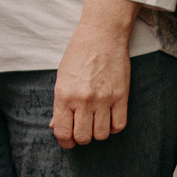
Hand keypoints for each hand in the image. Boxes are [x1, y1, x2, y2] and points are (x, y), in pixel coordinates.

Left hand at [52, 0, 136, 146]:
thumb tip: (55, 126)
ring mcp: (103, 99)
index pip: (63, 132)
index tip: (68, 140)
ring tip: (96, 120)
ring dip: (98, 132)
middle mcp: (82, 99)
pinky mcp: (121, 96)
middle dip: (81, 137)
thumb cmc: (78, 54)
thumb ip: (59, 104)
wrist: (101, 34)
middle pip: (83, 137)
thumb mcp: (61, 77)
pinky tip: (109, 117)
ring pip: (101, 135)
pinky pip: (119, 125)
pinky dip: (114, 126)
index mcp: (64, 95)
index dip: (65, 141)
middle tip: (82, 128)